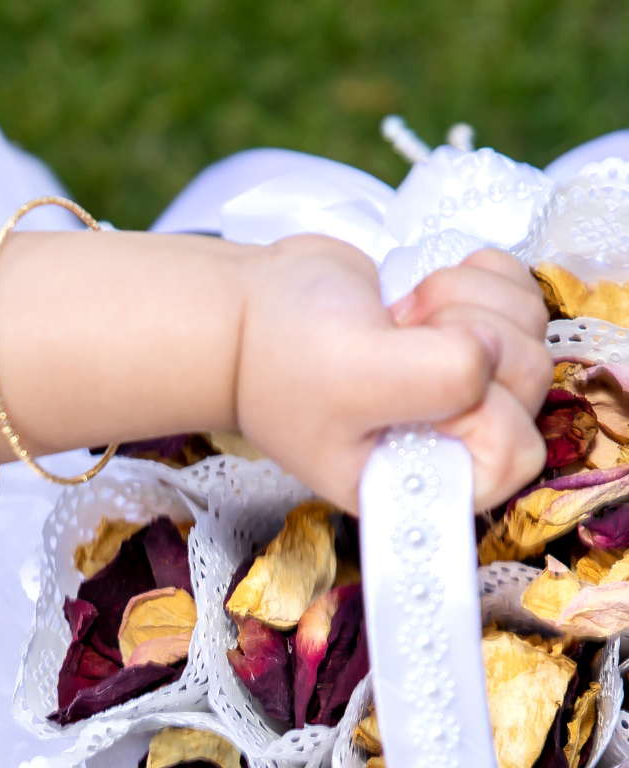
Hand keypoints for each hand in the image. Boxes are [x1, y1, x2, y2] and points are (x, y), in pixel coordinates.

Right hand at [237, 238, 550, 512]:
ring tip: (405, 314)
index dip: (485, 406)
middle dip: (473, 336)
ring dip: (471, 300)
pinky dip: (481, 276)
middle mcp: (454, 438)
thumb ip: (439, 377)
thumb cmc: (282, 357)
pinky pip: (519, 294)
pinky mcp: (466, 328)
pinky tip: (426, 291)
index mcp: (426, 479)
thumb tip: (494, 349)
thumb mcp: (354, 378)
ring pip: (531, 330)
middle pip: (532, 383)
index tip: (421, 385)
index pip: (515, 454)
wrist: (247, 313)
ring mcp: (464, 382)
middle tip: (404, 334)